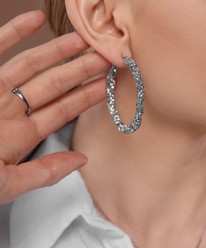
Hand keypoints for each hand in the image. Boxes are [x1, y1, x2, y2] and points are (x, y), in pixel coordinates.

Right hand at [0, 10, 109, 203]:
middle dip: (81, 70)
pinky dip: (13, 32)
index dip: (87, 96)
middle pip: (54, 85)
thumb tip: (81, 160)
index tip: (108, 84)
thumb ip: (45, 172)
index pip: (63, 110)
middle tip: (108, 56)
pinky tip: (35, 18)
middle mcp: (10, 110)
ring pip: (31, 66)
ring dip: (57, 51)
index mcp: (21, 134)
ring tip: (84, 39)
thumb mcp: (8, 182)